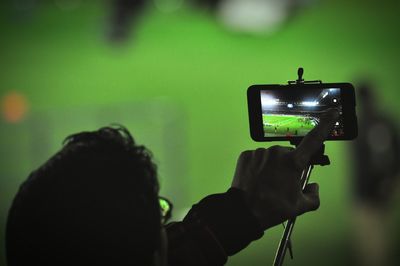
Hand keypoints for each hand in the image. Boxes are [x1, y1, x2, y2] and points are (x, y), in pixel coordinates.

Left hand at [231, 109, 338, 229]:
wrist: (244, 212)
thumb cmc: (273, 209)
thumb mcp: (300, 206)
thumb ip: (314, 195)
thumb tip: (313, 187)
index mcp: (293, 162)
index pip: (314, 139)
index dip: (325, 124)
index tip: (333, 112)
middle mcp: (277, 153)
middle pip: (289, 155)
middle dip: (289, 166)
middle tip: (282, 184)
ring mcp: (260, 152)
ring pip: (272, 157)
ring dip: (273, 166)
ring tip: (266, 184)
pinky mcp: (246, 155)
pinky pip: (258, 158)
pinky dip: (259, 167)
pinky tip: (256, 179)